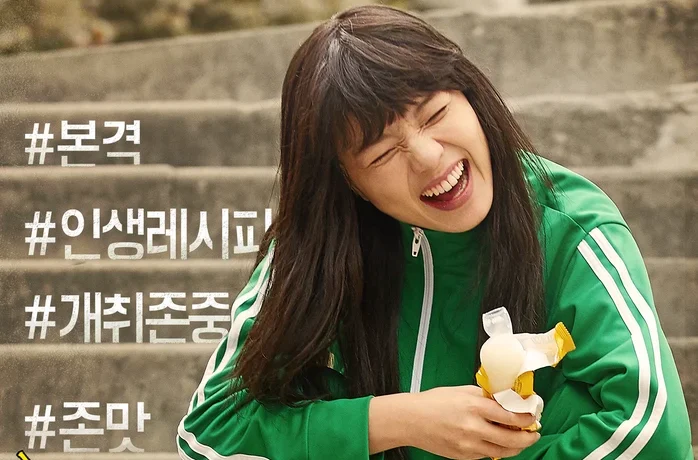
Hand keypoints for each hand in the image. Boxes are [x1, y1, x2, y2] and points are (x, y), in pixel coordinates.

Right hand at [407, 385, 540, 458]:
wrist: (411, 420)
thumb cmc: (434, 402)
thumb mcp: (462, 391)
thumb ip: (486, 395)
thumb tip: (507, 398)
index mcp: (475, 407)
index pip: (512, 417)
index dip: (527, 418)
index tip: (533, 415)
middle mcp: (474, 428)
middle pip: (512, 439)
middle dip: (528, 437)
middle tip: (534, 432)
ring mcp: (469, 445)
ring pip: (503, 452)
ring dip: (517, 447)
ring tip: (522, 440)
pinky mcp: (464, 456)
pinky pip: (488, 455)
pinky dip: (498, 450)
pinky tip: (500, 443)